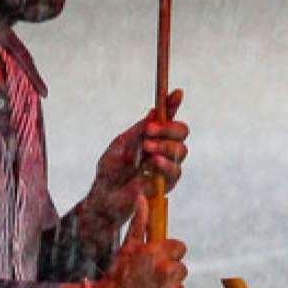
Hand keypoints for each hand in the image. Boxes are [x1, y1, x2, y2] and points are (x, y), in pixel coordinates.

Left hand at [85, 90, 188, 228]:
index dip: (174, 104)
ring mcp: (168, 164)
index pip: (168, 116)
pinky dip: (165, 164)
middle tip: (150, 130)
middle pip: (182, 131)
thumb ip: (139, 130)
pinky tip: (153, 162)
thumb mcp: (122, 143)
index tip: (177, 93)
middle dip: (169, 128)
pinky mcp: (167, 183)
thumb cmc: (111, 167)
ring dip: (164, 146)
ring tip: (146, 147)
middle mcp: (164, 147)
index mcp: (153, 134)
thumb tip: (155, 111)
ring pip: (181, 150)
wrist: (105, 194)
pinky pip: (175, 171)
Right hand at [94, 195, 186, 287]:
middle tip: (149, 277)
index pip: (180, 247)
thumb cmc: (116, 274)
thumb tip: (142, 197)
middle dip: (169, 271)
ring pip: (179, 287)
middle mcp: (166, 272)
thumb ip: (139, 222)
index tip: (158, 258)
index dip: (169, 253)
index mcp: (157, 253)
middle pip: (181, 268)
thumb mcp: (127, 246)